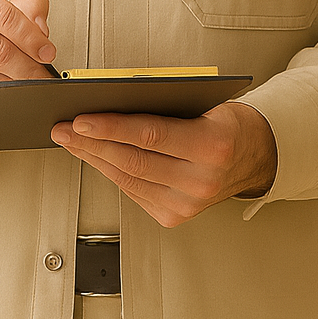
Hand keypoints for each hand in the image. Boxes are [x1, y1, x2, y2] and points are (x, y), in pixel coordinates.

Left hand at [50, 99, 277, 226]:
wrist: (254, 157)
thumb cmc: (226, 123)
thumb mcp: (204, 104)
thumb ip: (163, 106)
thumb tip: (111, 101)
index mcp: (211, 146)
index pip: (150, 135)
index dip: (110, 127)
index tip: (80, 119)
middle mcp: (200, 181)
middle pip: (133, 160)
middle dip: (91, 143)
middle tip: (63, 128)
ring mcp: (187, 205)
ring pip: (127, 179)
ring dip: (94, 158)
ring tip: (71, 140)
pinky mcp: (174, 216)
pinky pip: (133, 191)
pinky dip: (110, 172)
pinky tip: (94, 157)